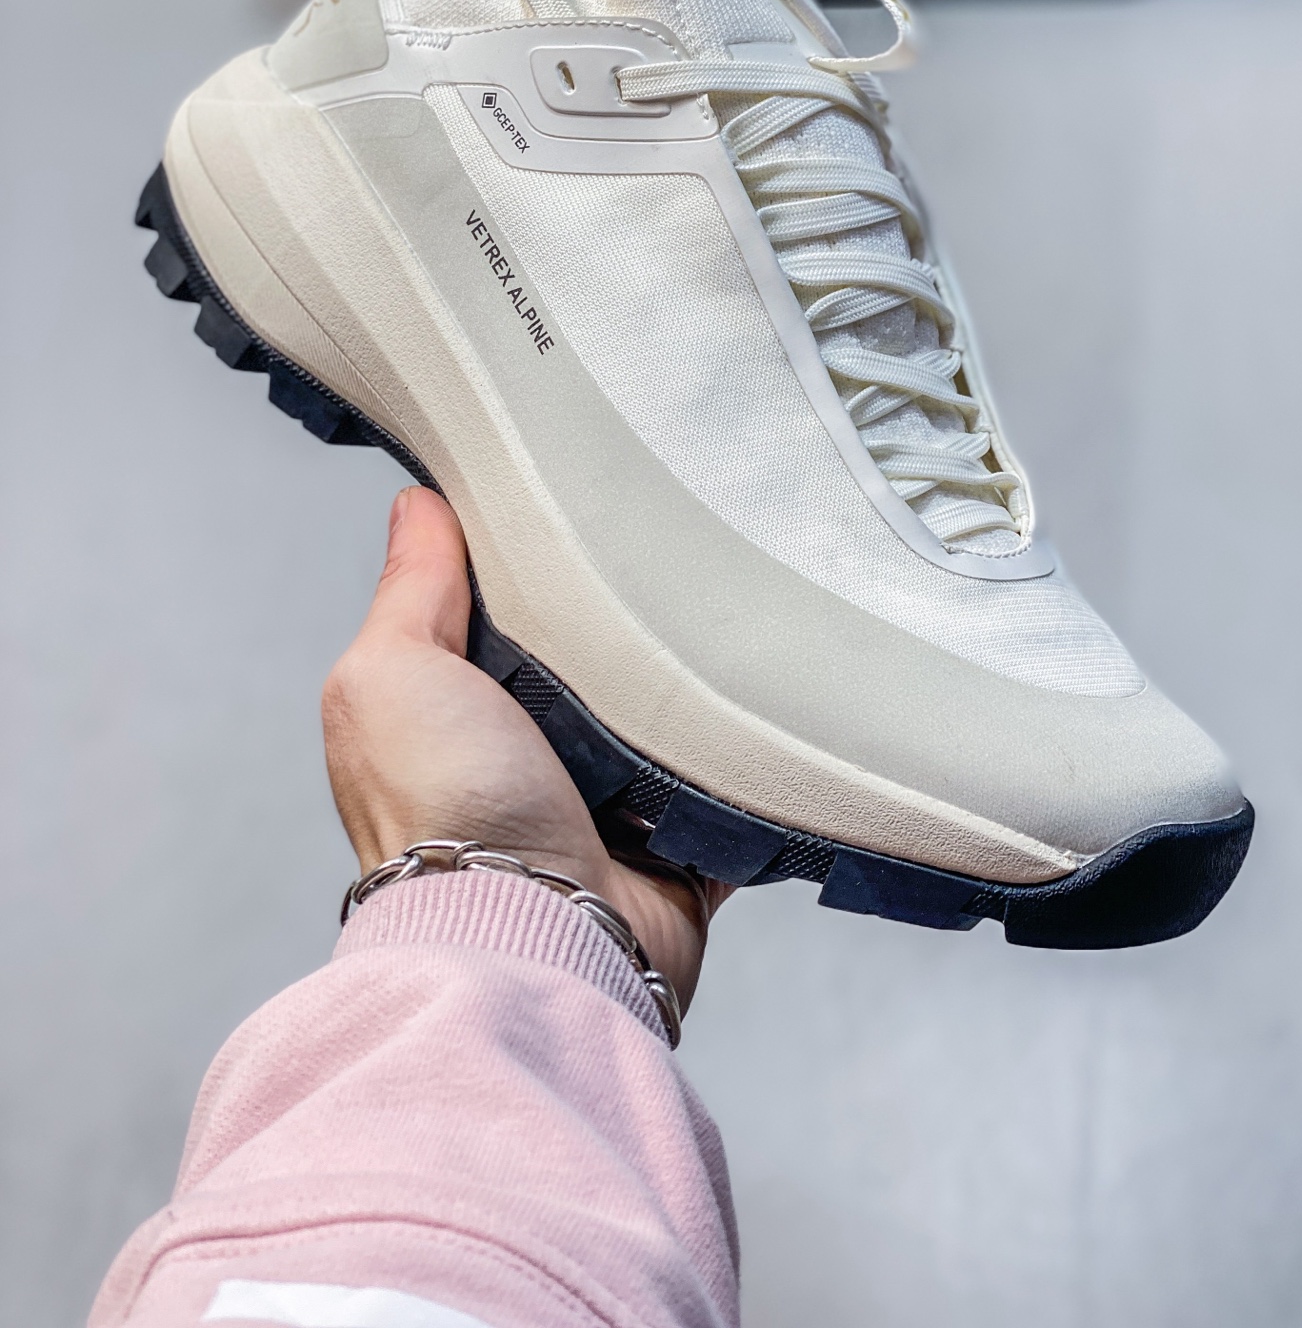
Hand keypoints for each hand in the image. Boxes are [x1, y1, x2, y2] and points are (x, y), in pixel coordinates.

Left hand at [322, 486, 728, 1011]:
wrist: (537, 934)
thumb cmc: (446, 811)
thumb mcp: (392, 672)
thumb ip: (410, 591)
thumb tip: (417, 503)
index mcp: (456, 715)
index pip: (498, 616)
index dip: (531, 566)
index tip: (579, 502)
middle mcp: (526, 764)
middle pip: (593, 664)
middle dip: (629, 624)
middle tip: (674, 557)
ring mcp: (605, 811)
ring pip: (667, 723)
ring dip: (695, 690)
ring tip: (735, 619)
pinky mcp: (677, 853)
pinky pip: (729, 792)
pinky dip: (748, 764)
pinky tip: (773, 710)